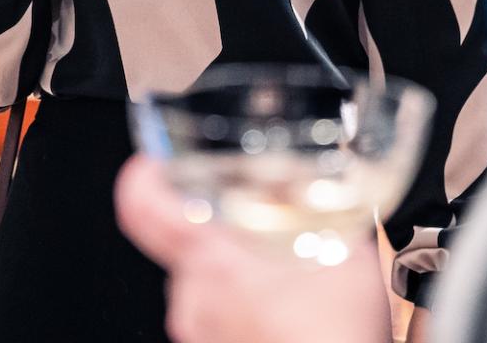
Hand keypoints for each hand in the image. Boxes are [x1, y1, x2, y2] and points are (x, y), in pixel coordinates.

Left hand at [115, 157, 391, 342]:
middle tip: (257, 225)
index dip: (144, 175)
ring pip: (203, 282)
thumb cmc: (334, 335)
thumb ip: (327, 211)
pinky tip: (286, 307)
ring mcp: (200, 333)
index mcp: (211, 259)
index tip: (155, 162)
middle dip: (219, 230)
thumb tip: (327, 188)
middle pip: (182, 243)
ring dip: (235, 272)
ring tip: (284, 274)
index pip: (142, 205)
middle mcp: (193, 298)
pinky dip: (243, 306)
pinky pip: (217, 317)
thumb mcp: (344, 249)